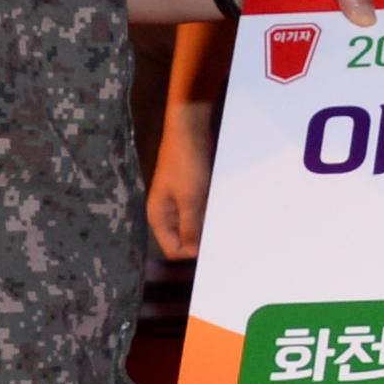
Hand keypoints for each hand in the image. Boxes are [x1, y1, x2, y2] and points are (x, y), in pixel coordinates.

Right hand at [146, 105, 215, 258]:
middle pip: (183, 238)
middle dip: (201, 240)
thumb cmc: (185, 163)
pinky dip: (209, 212)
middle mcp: (166, 212)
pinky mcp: (189, 191)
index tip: (213, 248)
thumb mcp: (189, 199)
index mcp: (158, 217)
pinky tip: (222, 210)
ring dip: (207, 225)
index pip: (173, 249)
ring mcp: (177, 201)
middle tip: (222, 236)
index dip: (192, 252)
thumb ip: (190, 227)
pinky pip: (199, 210)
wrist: (189, 130)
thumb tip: (192, 253)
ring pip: (193, 224)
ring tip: (224, 222)